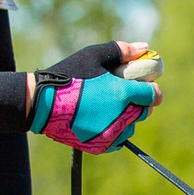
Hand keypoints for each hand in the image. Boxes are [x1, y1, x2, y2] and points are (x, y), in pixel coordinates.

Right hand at [29, 41, 161, 152]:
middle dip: (138, 101)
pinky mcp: (101, 146)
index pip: (153, 95)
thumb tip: (143, 48)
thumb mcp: (94, 56)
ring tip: (107, 106)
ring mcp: (111, 134)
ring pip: (132, 126)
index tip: (142, 85)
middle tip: (120, 93)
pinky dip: (115, 130)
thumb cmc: (67, 76)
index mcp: (122, 94)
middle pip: (143, 111)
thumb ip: (121, 51)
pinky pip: (119, 140)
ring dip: (127, 116)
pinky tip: (101, 119)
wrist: (41, 104)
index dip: (150, 88)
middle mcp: (120, 117)